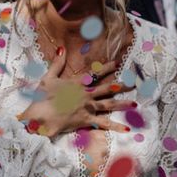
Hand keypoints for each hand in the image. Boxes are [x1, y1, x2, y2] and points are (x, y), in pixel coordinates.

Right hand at [17, 48, 134, 138]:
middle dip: (121, 85)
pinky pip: (103, 124)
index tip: (117, 63)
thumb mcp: (48, 77)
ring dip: (122, 104)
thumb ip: (57, 63)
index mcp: (77, 83)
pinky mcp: (87, 120)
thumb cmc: (42, 96)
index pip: (95, 73)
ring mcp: (88, 107)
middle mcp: (86, 94)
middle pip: (107, 88)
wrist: (41, 115)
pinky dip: (115, 127)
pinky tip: (127, 129)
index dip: (106, 68)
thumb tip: (61, 48)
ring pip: (109, 105)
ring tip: (135, 103)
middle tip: (134, 83)